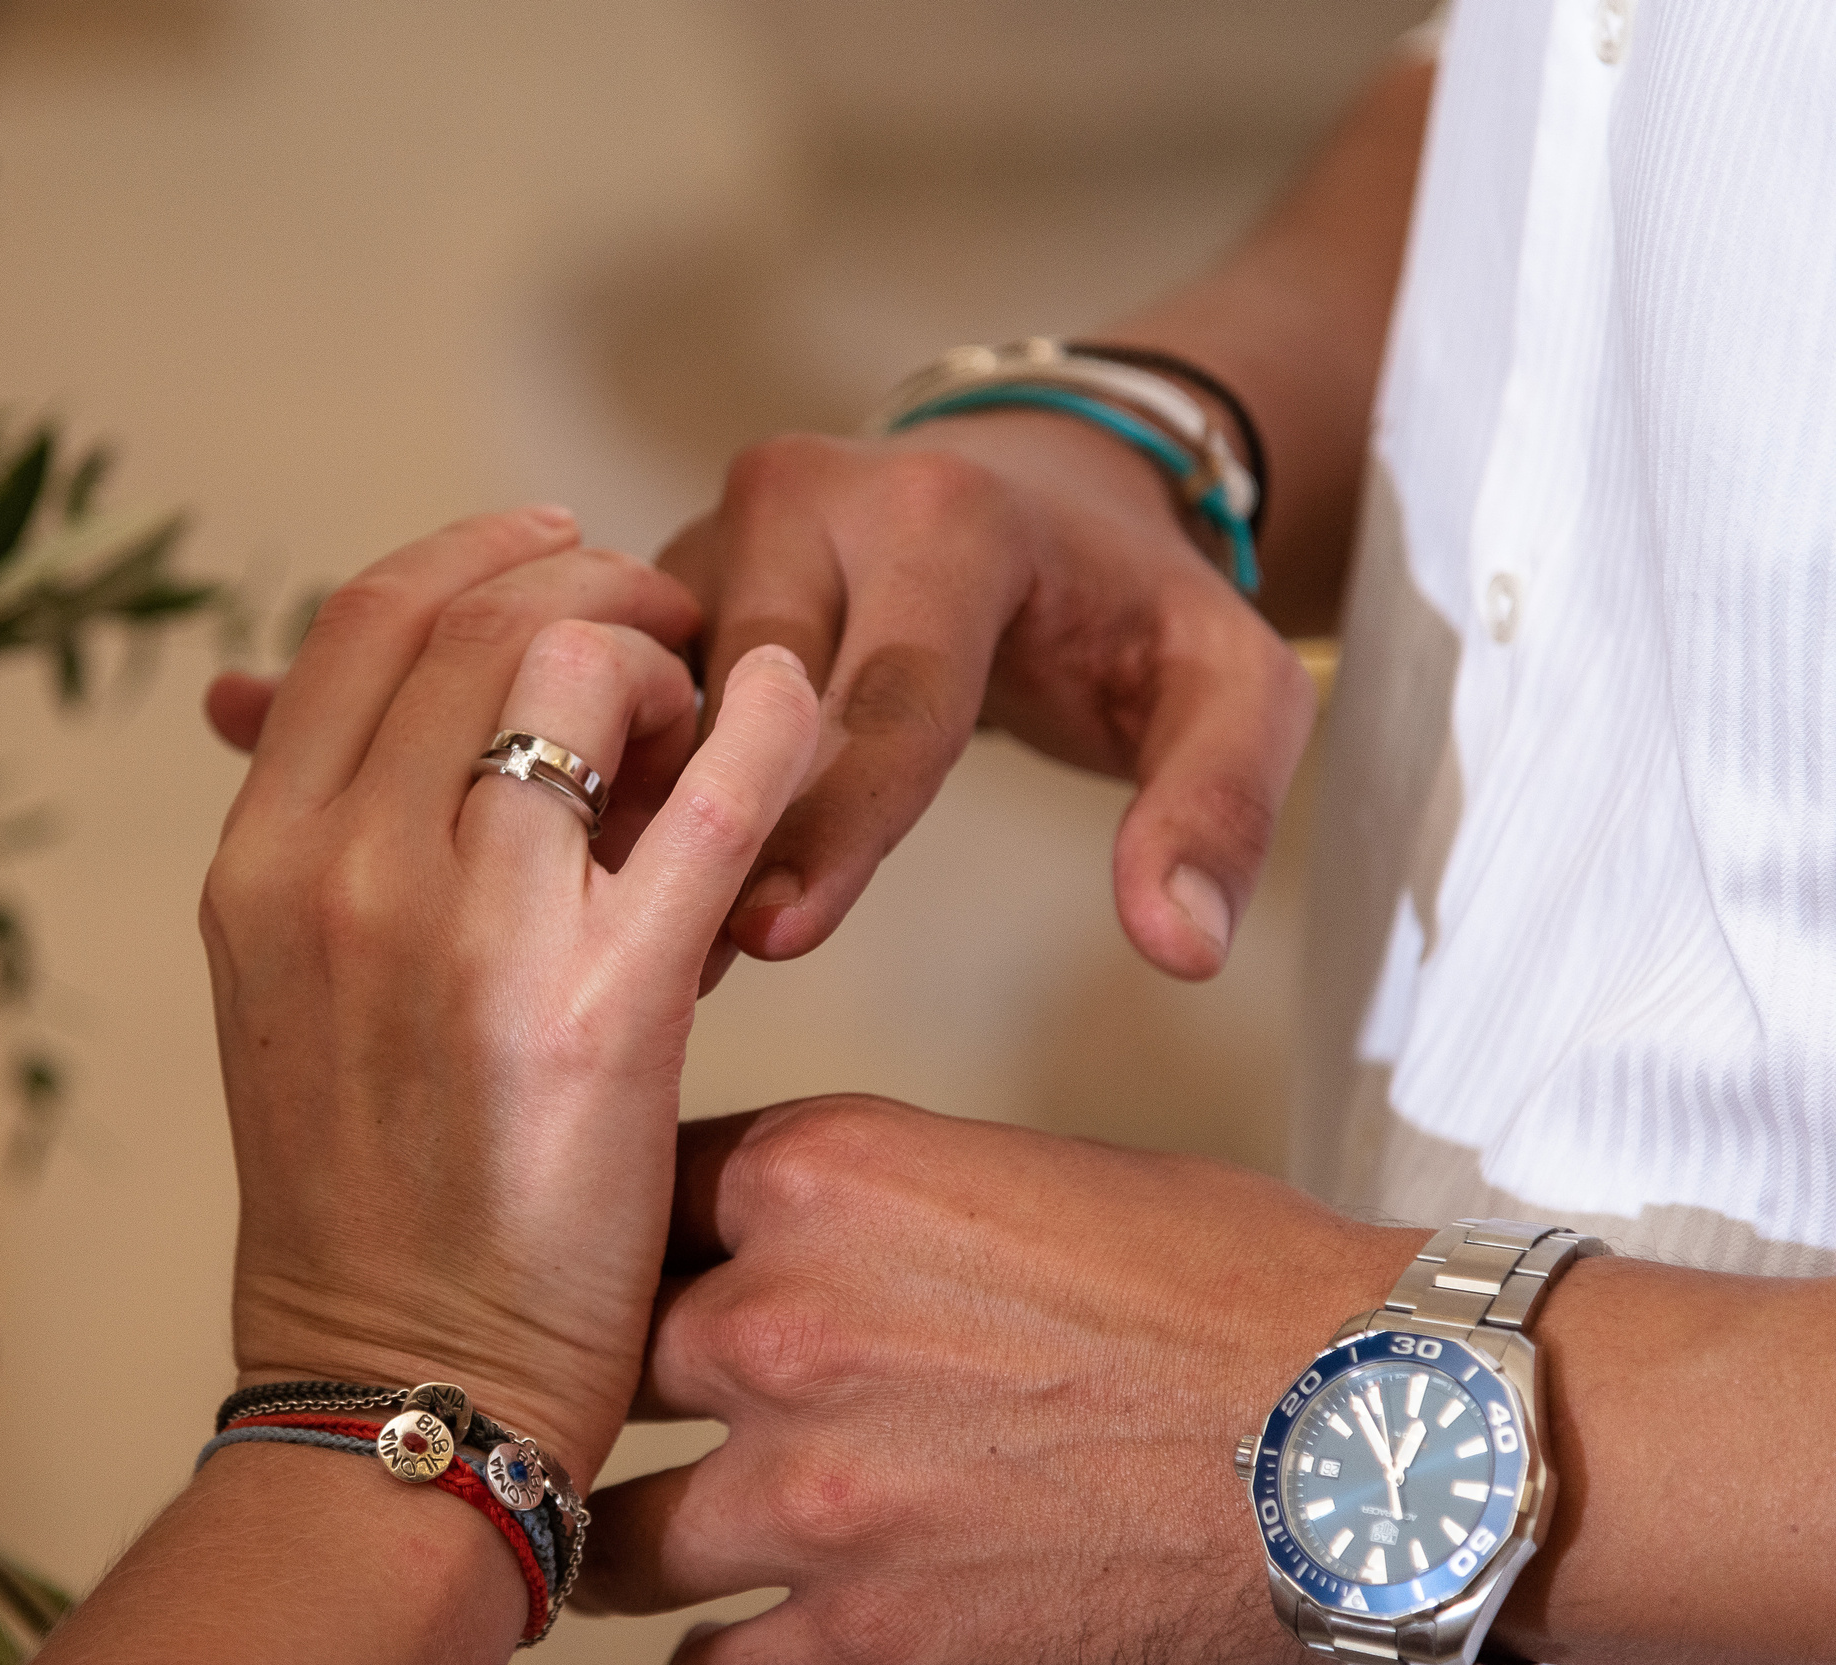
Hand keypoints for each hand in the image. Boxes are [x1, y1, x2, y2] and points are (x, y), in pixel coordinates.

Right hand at [200, 507, 819, 1479]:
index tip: (555, 558)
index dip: (473, 557)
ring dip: (664, 660)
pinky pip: (710, 800)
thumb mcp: (287, 993)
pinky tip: (794, 703)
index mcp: (258, 863)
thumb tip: (409, 726)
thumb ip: (334, 844)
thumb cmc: (365, 1202)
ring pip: (578, 675)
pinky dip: (768, 721)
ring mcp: (462, 937)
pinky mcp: (600, 1009)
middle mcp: (338, 873)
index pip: (359, 622)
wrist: (397, 1389)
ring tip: (700, 727)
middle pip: (475, 622)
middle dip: (590, 594)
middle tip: (662, 634)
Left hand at [580, 1095, 1425, 1664]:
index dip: (617, 1247)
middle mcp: (781, 1324)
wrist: (1363, 1433)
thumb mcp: (1012, 1168)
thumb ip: (858, 1206)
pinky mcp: (861, 1646)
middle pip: (596, 1366)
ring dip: (631, 1542)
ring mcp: (808, 1495)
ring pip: (613, 1536)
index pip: (629, 1198)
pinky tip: (746, 1645)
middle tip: (601, 1424)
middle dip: (602, 1396)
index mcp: (819, 1176)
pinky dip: (718, 1664)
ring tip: (648, 1548)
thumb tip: (771, 1252)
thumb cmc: (1224, 1287)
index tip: (609, 1283)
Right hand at [660, 410, 1314, 982]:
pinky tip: (625, 885)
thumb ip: (1218, 808)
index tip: (776, 936)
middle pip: (745, 702)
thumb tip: (1179, 947)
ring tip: (636, 944)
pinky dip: (628, 786)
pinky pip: (622, 688)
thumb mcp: (1232, 690)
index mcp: (946, 514)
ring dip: (654, 820)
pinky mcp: (668, 568)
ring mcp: (720, 525)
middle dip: (724, 840)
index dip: (835, 825)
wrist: (1042, 492)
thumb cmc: (1130, 608)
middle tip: (686, 983)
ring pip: (660, 697)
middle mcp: (809, 493)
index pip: (885, 694)